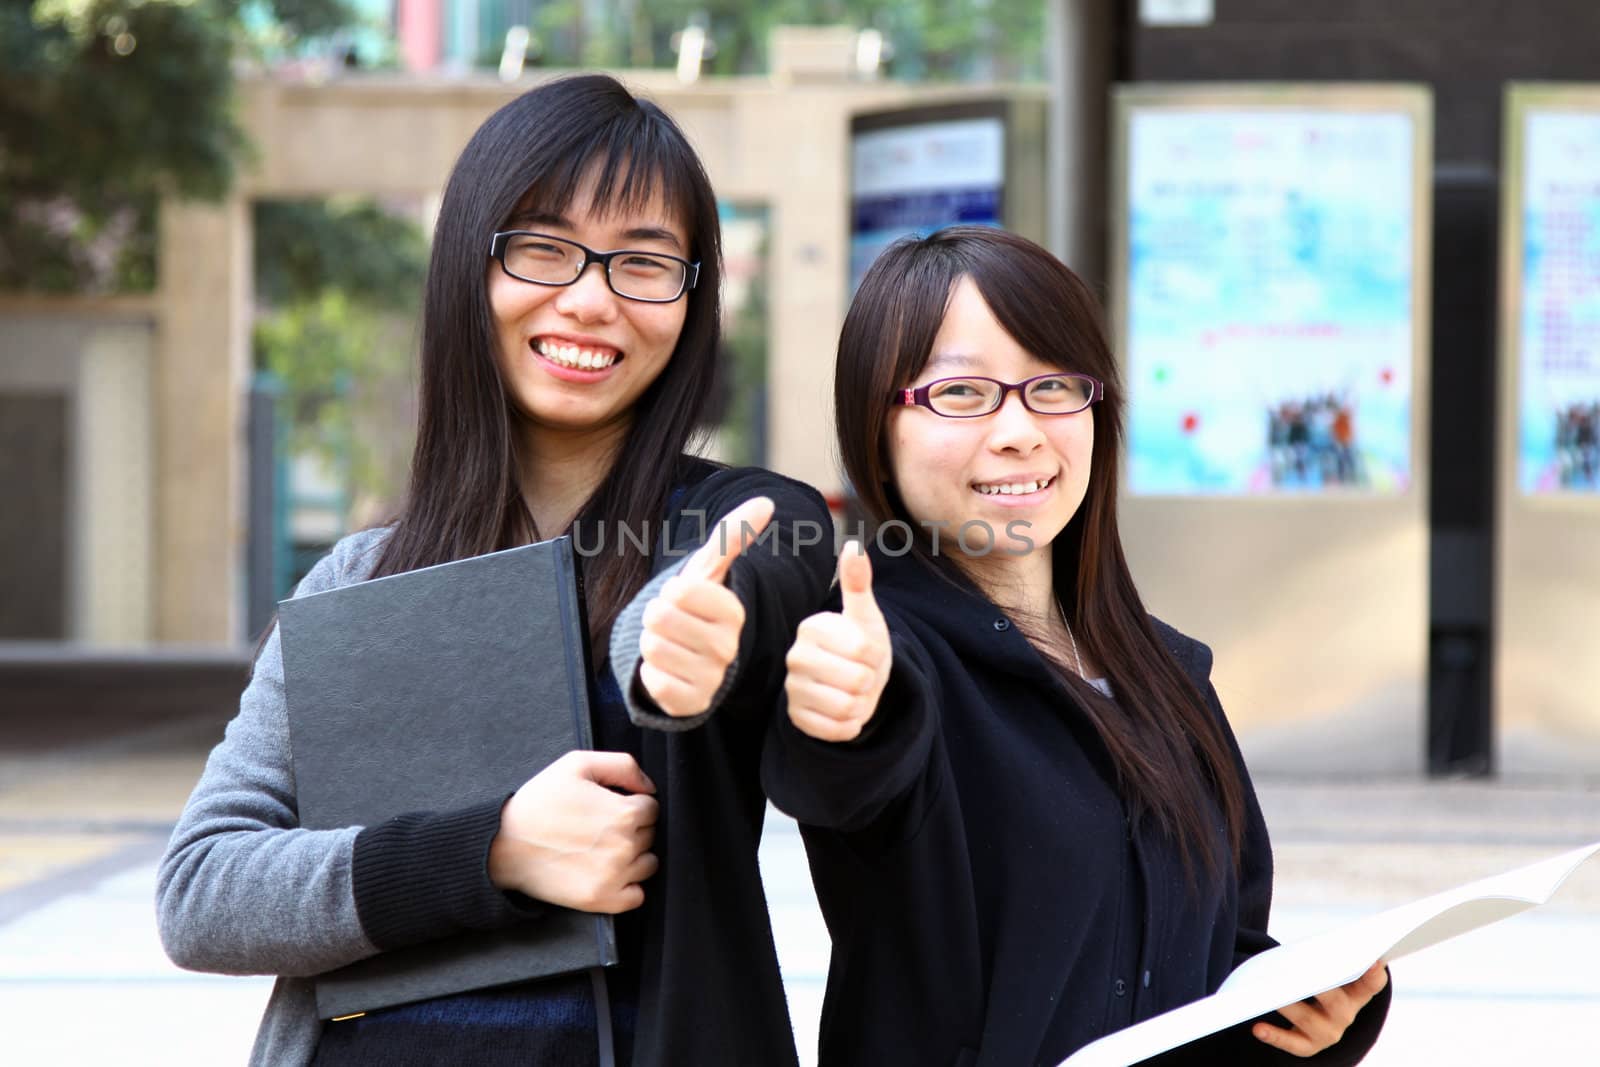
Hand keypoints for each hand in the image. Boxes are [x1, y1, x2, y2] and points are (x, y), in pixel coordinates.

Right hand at [488, 750, 658, 913]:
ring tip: (602, 849)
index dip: (632, 804)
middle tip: (599, 827)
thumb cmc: (539, 801)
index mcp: (624, 813)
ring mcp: (614, 876)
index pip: (652, 808)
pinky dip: (628, 886)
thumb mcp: (577, 764)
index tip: (609, 807)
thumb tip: (650, 787)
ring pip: (648, 864)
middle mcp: (625, 847)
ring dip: (634, 856)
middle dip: (632, 828)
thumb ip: (622, 765)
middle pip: (650, 835)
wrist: (503, 843)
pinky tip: (607, 872)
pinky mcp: (601, 900)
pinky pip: (637, 896)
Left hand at [638, 496, 774, 717]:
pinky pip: (653, 680)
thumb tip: (766, 502)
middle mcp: (727, 646)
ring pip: (652, 647)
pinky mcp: (691, 702)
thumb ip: (733, 534)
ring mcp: (711, 678)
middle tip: (672, 623)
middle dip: (656, 617)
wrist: (686, 657)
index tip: (683, 599)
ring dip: (652, 643)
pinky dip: (652, 673)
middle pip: (660, 616)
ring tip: (670, 644)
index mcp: (732, 611)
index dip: (671, 590)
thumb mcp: (709, 571)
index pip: (681, 589)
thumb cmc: (696, 608)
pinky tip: (668, 670)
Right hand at [783, 540, 891, 742]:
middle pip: (857, 680)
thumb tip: (853, 545)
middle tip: (862, 674)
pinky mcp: (796, 718)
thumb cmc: (860, 646)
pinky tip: (844, 711)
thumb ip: (858, 583)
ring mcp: (792, 689)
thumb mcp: (865, 616)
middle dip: (870, 681)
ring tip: (854, 692)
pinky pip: (837, 730)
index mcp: (812, 627)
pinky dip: (850, 724)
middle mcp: (795, 656)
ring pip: (847, 707)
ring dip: (862, 704)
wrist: (850, 684)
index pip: (863, 650)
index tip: (867, 652)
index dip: (876, 655)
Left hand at [1252, 960, 1388, 1056]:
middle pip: (1334, 1001)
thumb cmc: (1322, 986)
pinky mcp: (1308, 1047)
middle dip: (1320, 988)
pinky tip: (1257, 1028)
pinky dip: (1274, 1035)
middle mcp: (1345, 1016)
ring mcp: (1328, 1033)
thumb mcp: (1330, 975)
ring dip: (1288, 1006)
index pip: (1372, 984)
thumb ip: (1327, 961)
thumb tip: (1309, 948)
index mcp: (1357, 994)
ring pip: (1307, 1019)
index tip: (1374, 960)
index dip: (1375, 974)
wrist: (1317, 1020)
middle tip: (1300, 972)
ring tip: (1269, 993)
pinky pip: (1290, 1043)